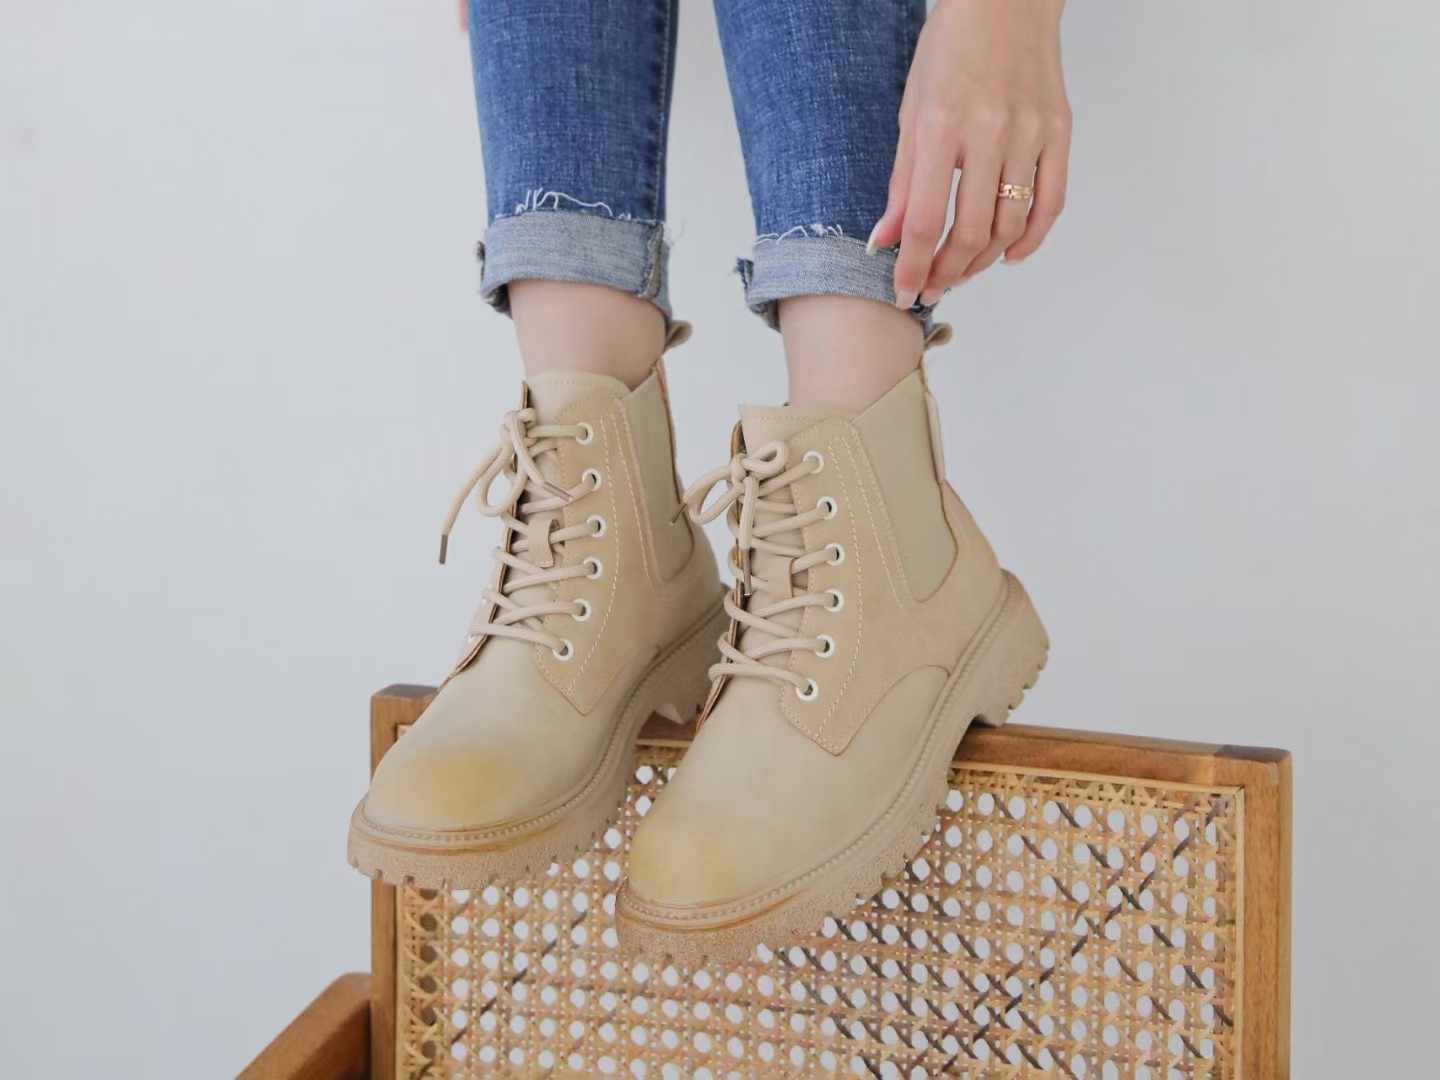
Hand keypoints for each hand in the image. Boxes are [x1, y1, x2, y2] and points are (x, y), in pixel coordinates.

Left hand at [867, 0, 1071, 307]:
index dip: (913, 267)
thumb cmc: (951, 49)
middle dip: (947, 273)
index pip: (927, 220)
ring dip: (983, 261)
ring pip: (1011, 225)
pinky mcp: (1060, 133)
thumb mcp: (912, 111)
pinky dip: (1030, 239)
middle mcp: (989, 132)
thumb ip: (903, 181)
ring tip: (962, 272)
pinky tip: (1007, 255)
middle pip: (971, 232)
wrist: (1007, 1)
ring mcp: (1031, 134)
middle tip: (933, 288)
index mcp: (942, 126)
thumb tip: (887, 240)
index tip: (905, 292)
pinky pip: (1051, 203)